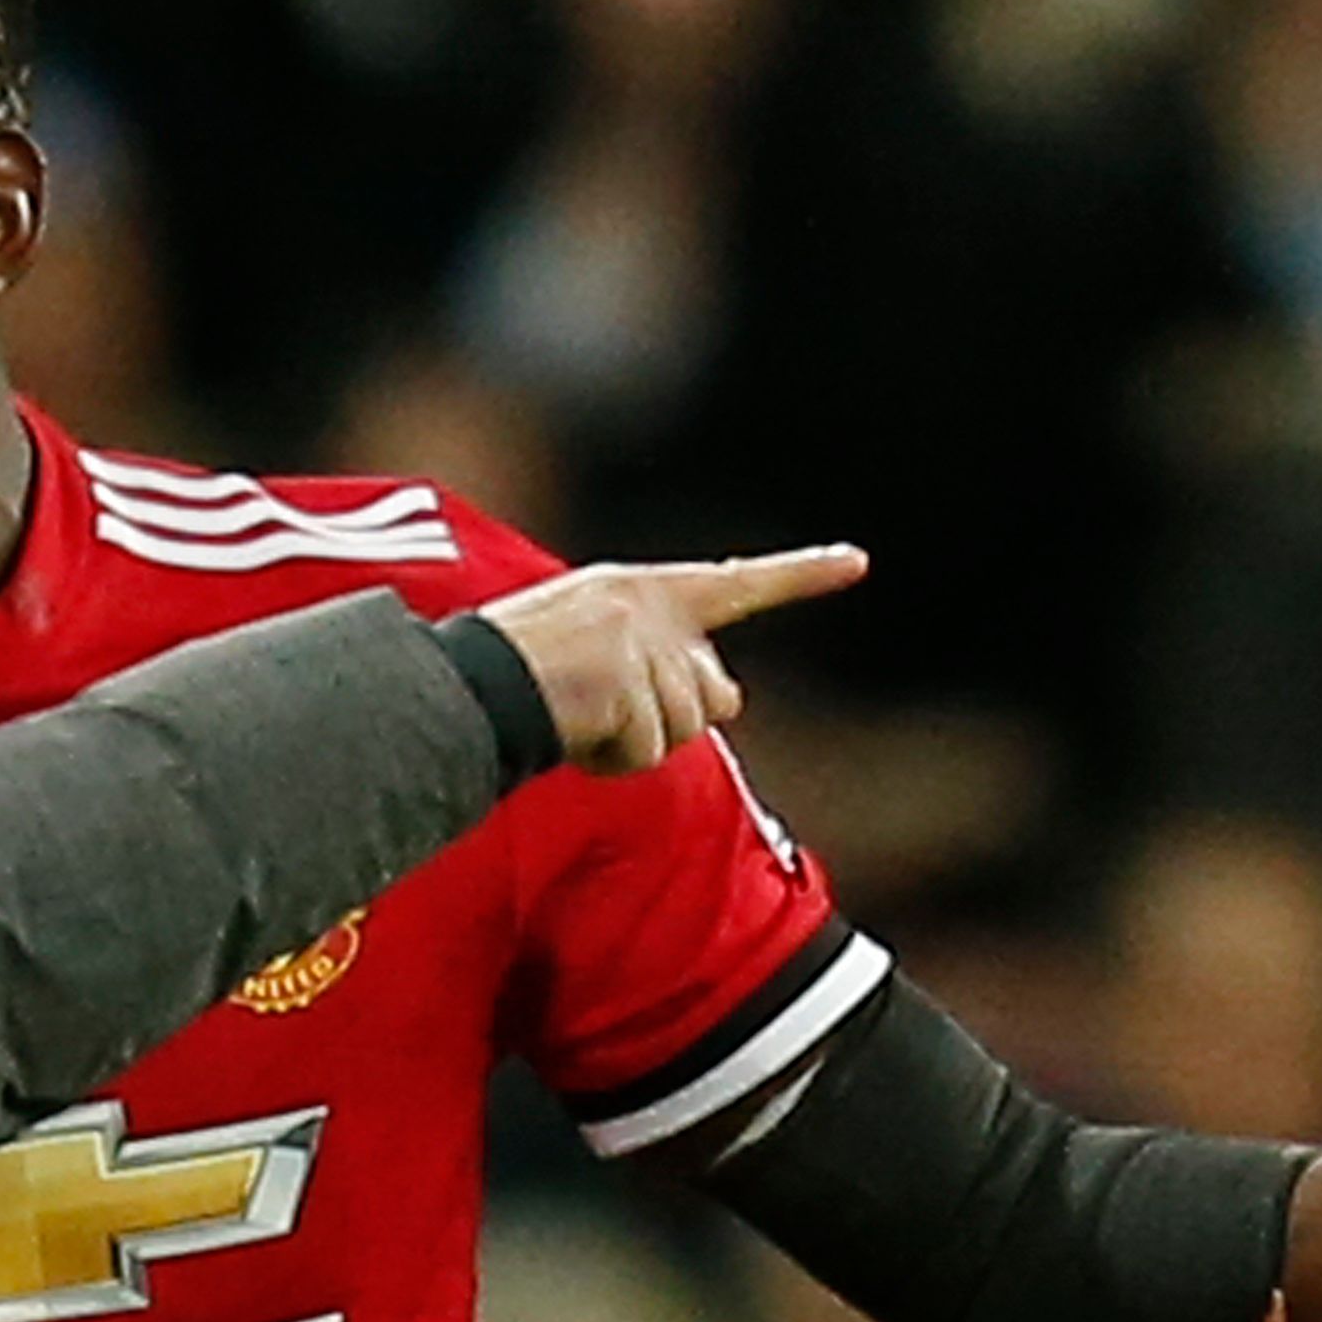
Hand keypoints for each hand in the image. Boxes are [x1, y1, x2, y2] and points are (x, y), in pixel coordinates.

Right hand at [480, 546, 869, 771]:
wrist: (463, 686)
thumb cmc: (518, 678)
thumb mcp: (601, 657)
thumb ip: (670, 669)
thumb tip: (734, 698)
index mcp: (642, 591)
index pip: (738, 583)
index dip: (803, 575)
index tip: (858, 561)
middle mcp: (647, 607)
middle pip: (708, 698)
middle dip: (668, 722)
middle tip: (600, 714)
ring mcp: (636, 642)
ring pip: (678, 731)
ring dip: (631, 745)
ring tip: (575, 720)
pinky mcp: (623, 678)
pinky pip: (645, 751)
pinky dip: (609, 760)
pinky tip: (571, 734)